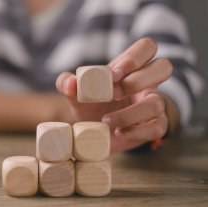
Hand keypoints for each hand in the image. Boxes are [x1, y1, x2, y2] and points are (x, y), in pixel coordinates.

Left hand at [56, 38, 172, 151]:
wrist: (91, 134)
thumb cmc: (88, 107)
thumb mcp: (75, 95)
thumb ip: (67, 84)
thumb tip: (71, 82)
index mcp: (130, 69)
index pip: (147, 47)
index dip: (133, 58)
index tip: (112, 75)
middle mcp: (146, 84)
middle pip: (164, 67)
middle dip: (137, 81)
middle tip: (111, 95)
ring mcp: (153, 105)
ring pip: (157, 103)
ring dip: (129, 113)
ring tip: (106, 120)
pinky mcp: (154, 126)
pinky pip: (157, 128)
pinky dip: (136, 132)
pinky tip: (118, 132)